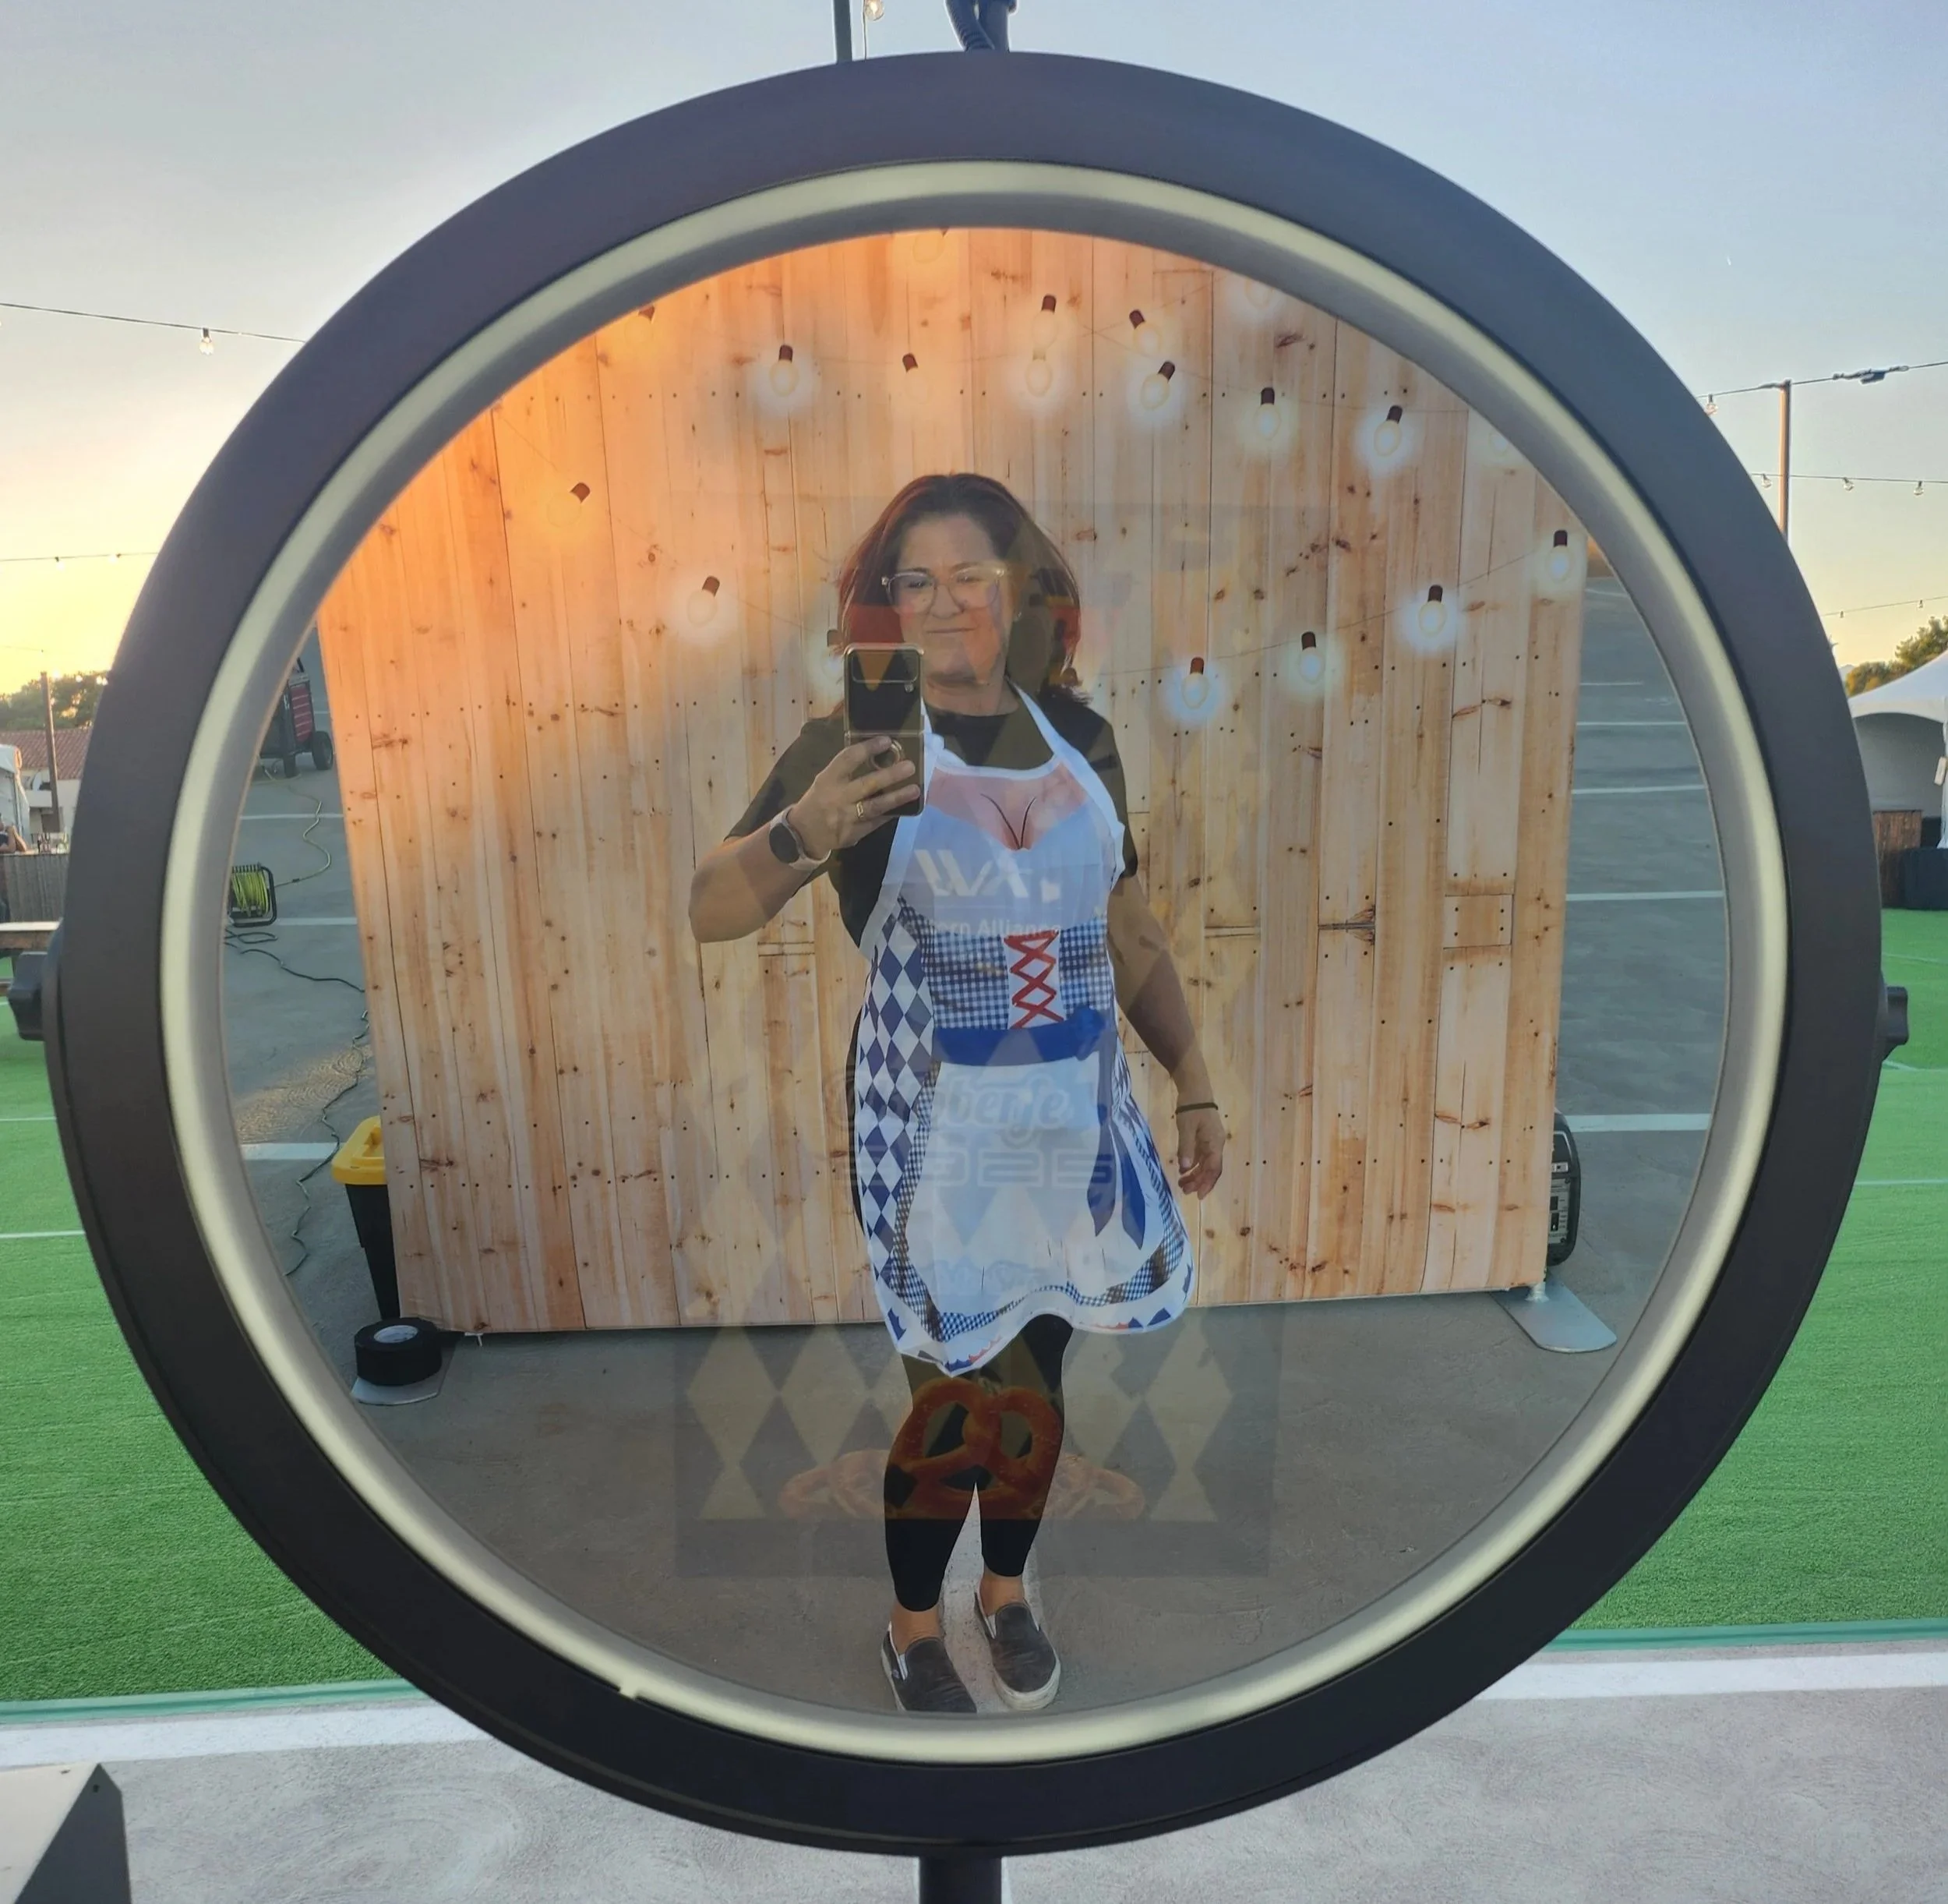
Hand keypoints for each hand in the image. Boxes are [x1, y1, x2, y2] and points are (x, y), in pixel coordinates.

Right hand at [790, 739, 919, 857]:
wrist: (803, 834)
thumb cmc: (817, 801)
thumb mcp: (824, 782)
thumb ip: (845, 772)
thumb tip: (877, 757)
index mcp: (828, 780)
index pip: (848, 759)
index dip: (867, 748)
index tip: (886, 740)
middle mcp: (838, 797)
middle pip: (867, 784)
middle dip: (890, 775)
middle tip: (910, 766)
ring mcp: (846, 817)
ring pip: (875, 806)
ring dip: (896, 798)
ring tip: (915, 790)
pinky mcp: (853, 834)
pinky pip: (875, 823)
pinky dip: (889, 814)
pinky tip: (904, 808)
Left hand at [1174, 1105, 1224, 1197]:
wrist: (1195, 1088)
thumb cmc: (1191, 1107)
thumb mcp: (1186, 1128)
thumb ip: (1186, 1148)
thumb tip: (1185, 1169)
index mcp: (1215, 1143)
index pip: (1214, 1169)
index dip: (1207, 1183)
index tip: (1198, 1195)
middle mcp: (1216, 1144)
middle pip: (1210, 1168)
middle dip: (1199, 1181)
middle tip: (1184, 1191)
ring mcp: (1210, 1140)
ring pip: (1205, 1163)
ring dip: (1195, 1174)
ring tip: (1182, 1183)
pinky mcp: (1204, 1136)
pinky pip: (1201, 1155)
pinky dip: (1193, 1164)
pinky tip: (1183, 1169)